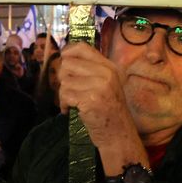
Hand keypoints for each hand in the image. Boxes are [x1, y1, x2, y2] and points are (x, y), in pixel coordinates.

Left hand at [57, 42, 143, 169]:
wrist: (119, 135)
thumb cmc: (109, 111)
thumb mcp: (106, 84)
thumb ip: (90, 70)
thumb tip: (64, 57)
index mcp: (110, 67)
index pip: (82, 47)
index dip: (67, 53)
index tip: (63, 62)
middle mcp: (106, 73)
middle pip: (68, 64)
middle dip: (63, 78)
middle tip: (69, 91)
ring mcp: (100, 86)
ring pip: (64, 81)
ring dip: (63, 94)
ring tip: (72, 103)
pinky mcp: (91, 100)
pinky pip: (65, 95)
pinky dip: (63, 105)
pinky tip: (70, 110)